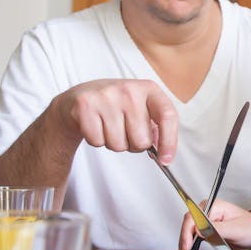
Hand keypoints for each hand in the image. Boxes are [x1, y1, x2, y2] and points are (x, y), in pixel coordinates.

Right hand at [50, 79, 178, 163]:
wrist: (81, 96)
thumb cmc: (117, 106)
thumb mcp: (141, 109)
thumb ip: (156, 127)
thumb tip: (164, 153)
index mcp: (149, 89)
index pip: (167, 116)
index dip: (169, 141)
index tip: (166, 160)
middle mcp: (129, 89)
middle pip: (142, 140)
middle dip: (134, 144)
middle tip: (125, 132)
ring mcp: (106, 96)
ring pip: (119, 144)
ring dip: (115, 143)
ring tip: (109, 127)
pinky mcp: (85, 105)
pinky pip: (97, 142)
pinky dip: (97, 141)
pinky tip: (96, 126)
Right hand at [177, 199, 250, 249]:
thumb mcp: (236, 229)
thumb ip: (218, 229)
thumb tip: (199, 230)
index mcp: (214, 206)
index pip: (194, 216)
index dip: (187, 230)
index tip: (187, 244)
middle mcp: (208, 212)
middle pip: (189, 224)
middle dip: (184, 240)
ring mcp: (207, 222)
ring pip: (189, 232)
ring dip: (185, 245)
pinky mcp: (208, 231)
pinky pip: (195, 238)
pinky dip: (191, 247)